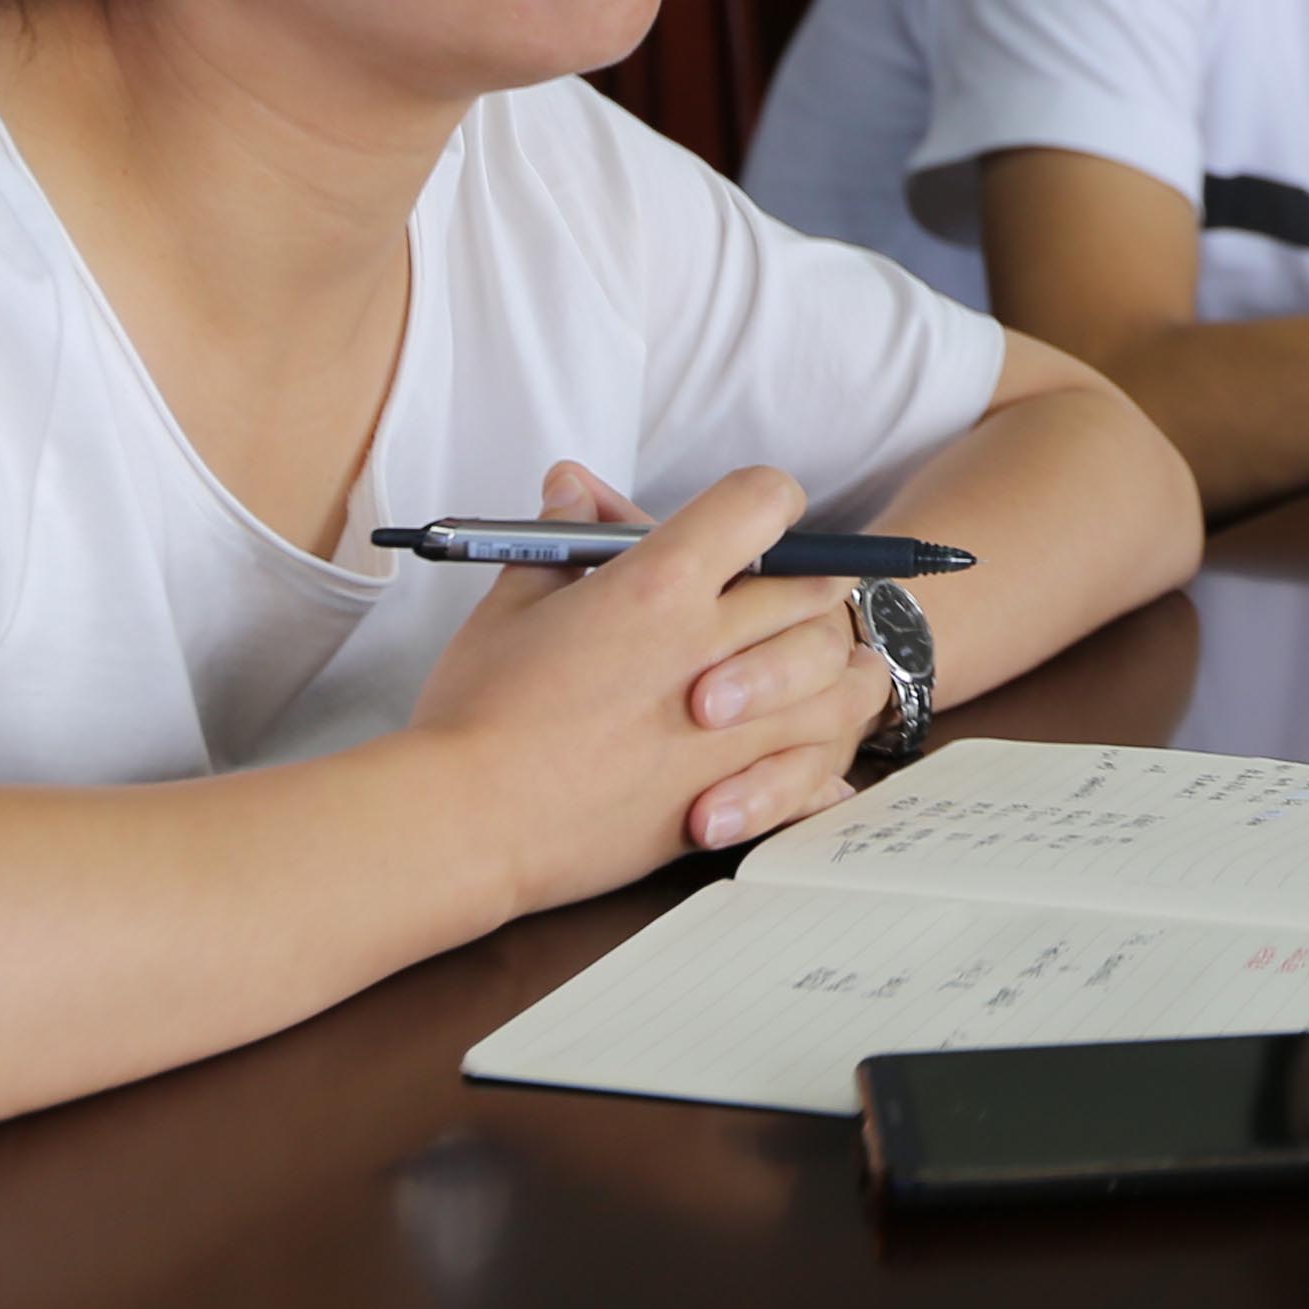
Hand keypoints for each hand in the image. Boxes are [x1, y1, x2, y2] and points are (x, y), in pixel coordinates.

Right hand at [406, 461, 881, 911]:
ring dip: (835, 671)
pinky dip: (822, 763)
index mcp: (660, 583)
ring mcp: (733, 727)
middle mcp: (711, 645)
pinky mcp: (732, 795)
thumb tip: (572, 485)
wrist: (465, 824)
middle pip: (819, 588)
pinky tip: (808, 757)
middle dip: (811, 583)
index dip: (765, 502)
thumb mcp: (512, 604)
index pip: (764, 501)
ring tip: (814, 677)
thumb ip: (561, 540)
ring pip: (842, 680)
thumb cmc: (476, 713)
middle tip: (786, 598)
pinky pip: (818, 770)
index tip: (749, 523)